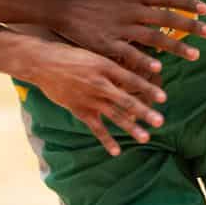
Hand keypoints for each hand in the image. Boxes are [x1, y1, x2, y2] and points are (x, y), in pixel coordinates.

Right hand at [30, 44, 167, 155]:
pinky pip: (96, 128)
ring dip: (132, 128)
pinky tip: (117, 151)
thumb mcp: (93, 53)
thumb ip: (111, 64)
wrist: (42, 62)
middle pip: (126, 100)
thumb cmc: (69, 54)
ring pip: (114, 115)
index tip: (163, 97)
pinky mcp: (79, 109)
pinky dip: (106, 140)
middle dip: (144, 112)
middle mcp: (99, 83)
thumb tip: (131, 68)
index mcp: (105, 66)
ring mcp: (89, 98)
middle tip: (161, 121)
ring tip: (146, 137)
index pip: (131, 79)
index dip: (148, 88)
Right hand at [56, 0, 205, 77]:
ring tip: (195, 55)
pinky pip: (131, 54)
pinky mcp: (109, 43)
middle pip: (167, 18)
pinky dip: (146, 61)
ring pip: (155, 38)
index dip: (187, 3)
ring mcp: (122, 27)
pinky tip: (159, 68)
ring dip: (176, 47)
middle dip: (191, 26)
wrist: (62, 5)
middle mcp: (132, 9)